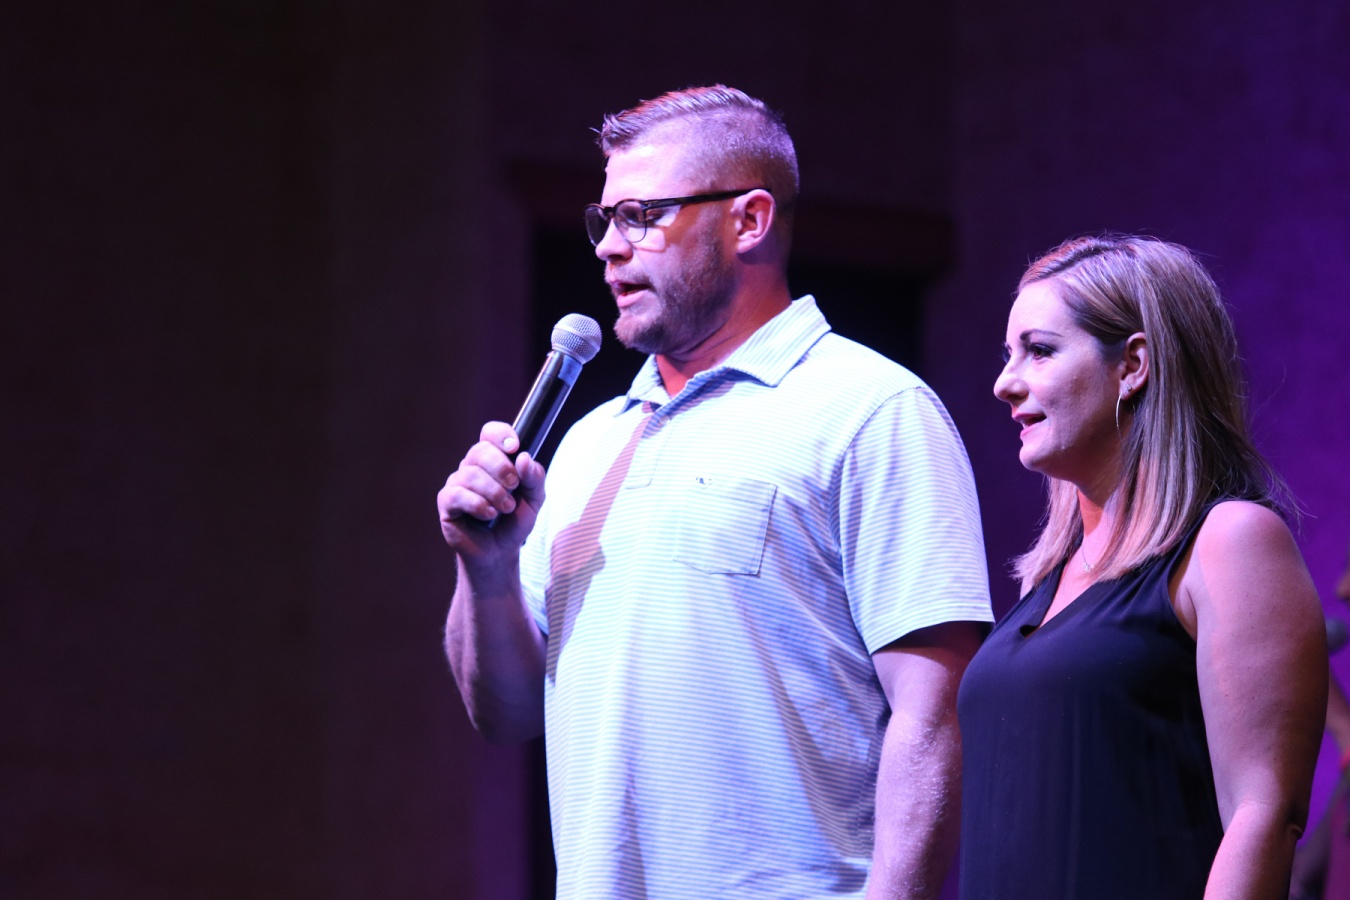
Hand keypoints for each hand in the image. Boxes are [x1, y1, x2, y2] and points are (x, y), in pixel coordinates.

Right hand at [438, 421, 546, 558]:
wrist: (500, 551)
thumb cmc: (514, 521)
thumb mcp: (534, 498)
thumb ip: (534, 477)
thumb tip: (523, 457)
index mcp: (493, 459)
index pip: (490, 433)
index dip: (501, 435)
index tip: (514, 447)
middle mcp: (472, 466)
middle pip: (480, 450)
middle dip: (502, 468)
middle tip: (514, 487)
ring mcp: (457, 483)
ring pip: (471, 474)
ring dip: (494, 493)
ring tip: (505, 509)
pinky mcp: (447, 503)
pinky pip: (458, 495)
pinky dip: (478, 505)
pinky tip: (489, 515)